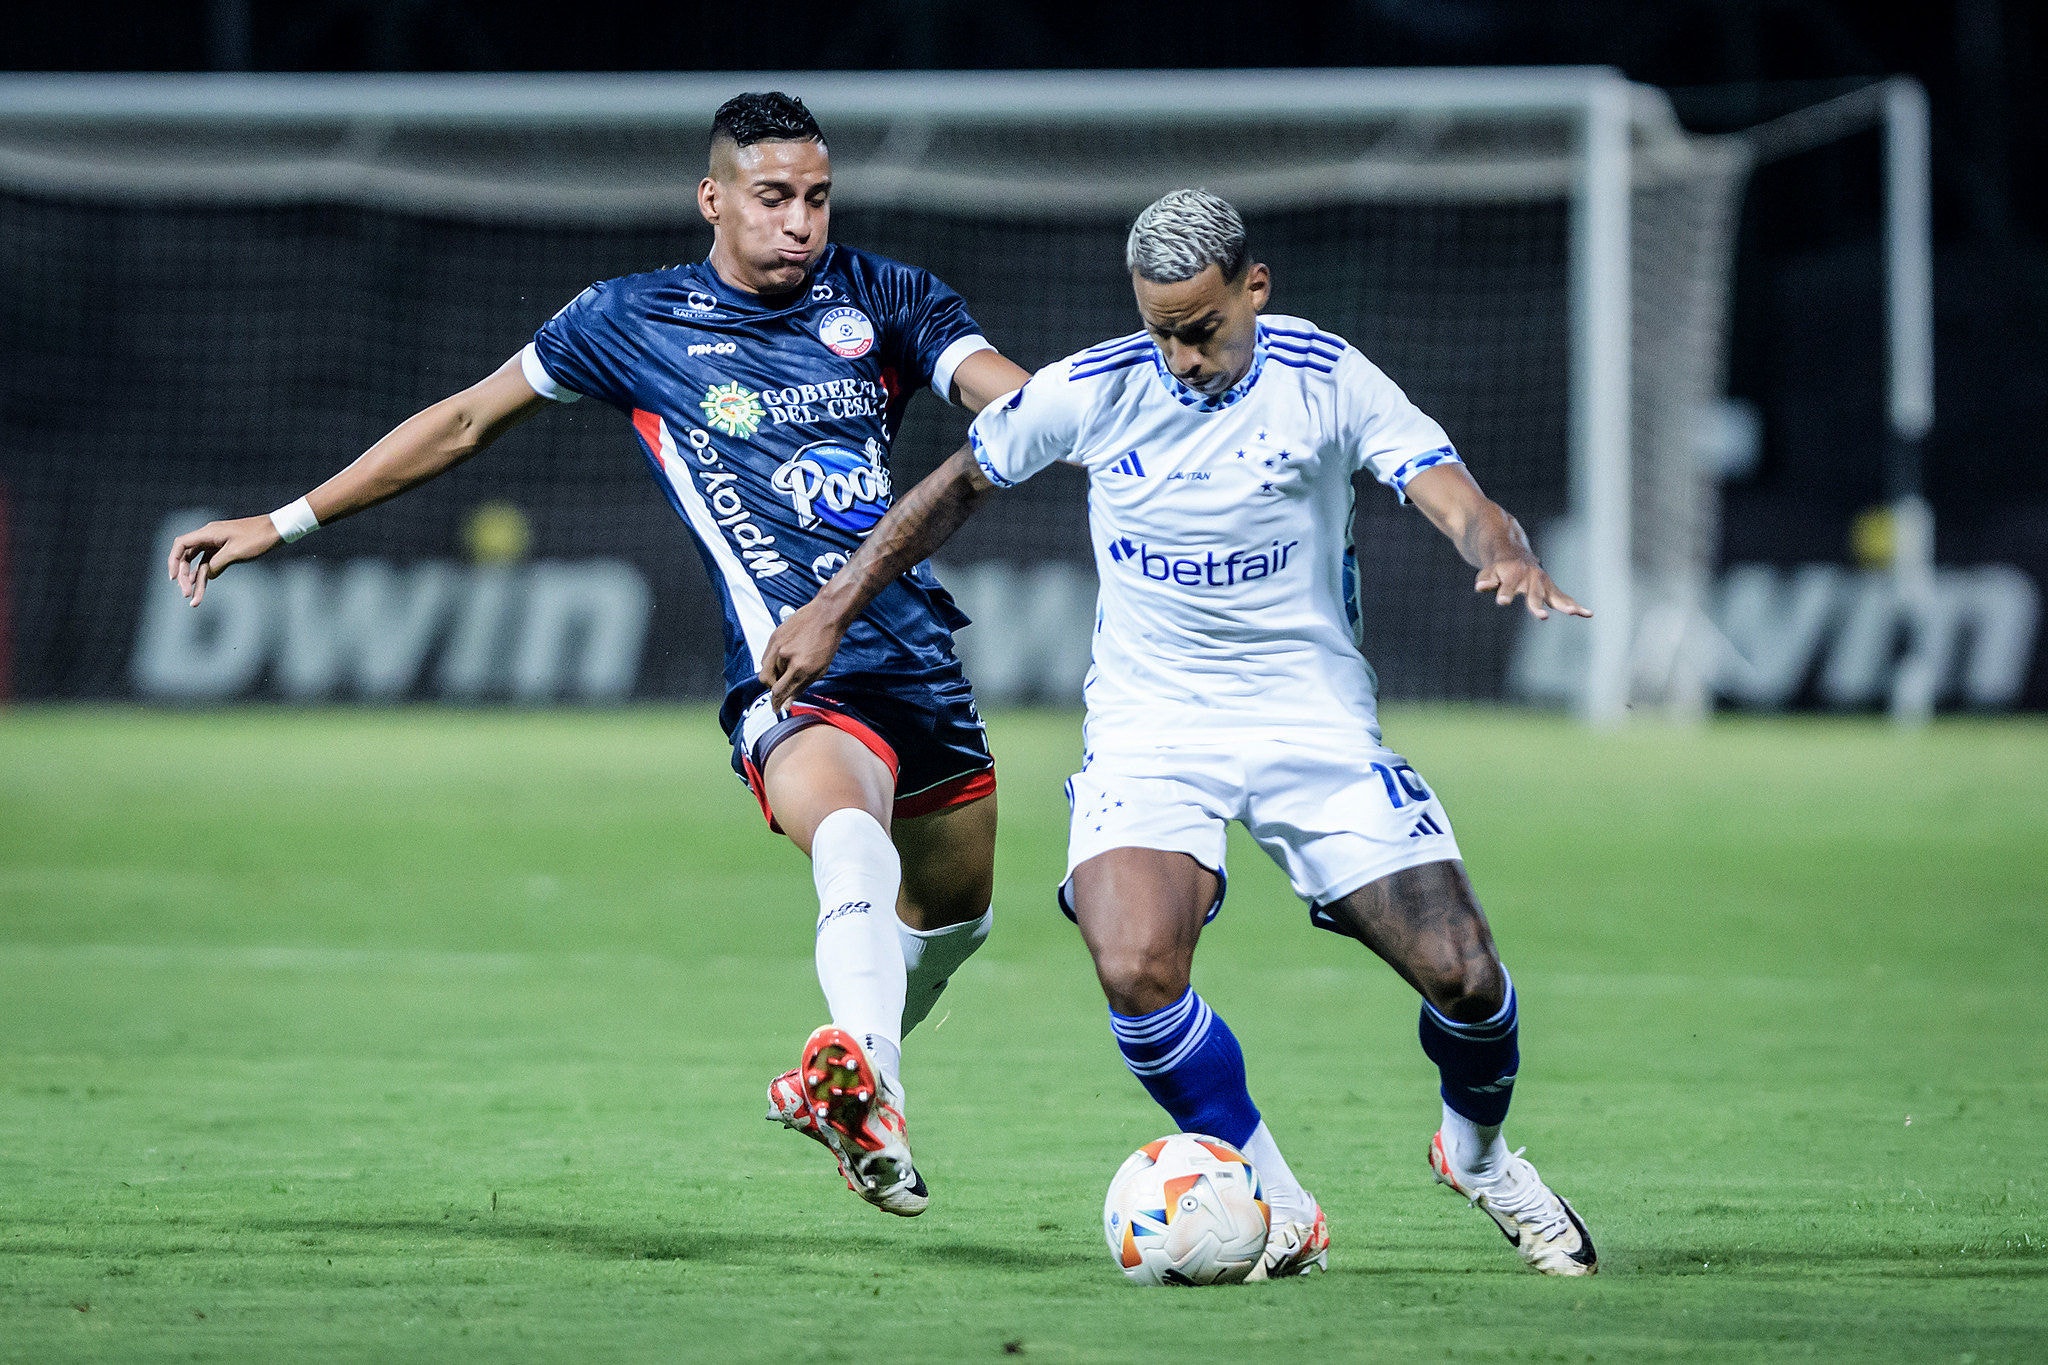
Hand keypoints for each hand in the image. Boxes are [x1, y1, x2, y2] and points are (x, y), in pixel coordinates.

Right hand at [167, 515, 281, 606]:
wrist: (277, 530)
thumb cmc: (258, 538)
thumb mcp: (235, 553)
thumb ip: (216, 564)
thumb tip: (205, 575)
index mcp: (208, 533)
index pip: (181, 544)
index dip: (173, 561)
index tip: (173, 578)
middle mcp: (209, 536)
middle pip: (187, 556)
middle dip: (184, 576)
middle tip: (186, 594)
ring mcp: (217, 542)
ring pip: (198, 561)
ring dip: (195, 579)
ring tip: (193, 598)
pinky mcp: (225, 548)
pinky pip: (210, 562)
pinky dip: (206, 574)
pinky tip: (203, 586)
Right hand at [758, 599, 849, 711]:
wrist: (825, 615)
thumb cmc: (827, 642)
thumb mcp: (820, 670)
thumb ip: (801, 687)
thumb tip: (787, 703)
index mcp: (800, 668)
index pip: (778, 692)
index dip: (776, 703)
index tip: (776, 708)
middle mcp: (786, 657)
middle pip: (768, 682)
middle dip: (774, 688)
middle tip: (783, 687)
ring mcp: (778, 646)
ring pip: (765, 669)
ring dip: (773, 674)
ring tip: (787, 669)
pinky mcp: (773, 637)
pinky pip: (765, 657)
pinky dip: (771, 662)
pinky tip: (783, 658)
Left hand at [1476, 557, 1590, 619]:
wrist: (1514, 554)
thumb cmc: (1498, 568)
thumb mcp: (1488, 572)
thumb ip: (1486, 580)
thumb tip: (1481, 587)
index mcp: (1514, 573)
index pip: (1508, 586)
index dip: (1504, 593)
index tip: (1502, 602)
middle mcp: (1532, 578)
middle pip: (1534, 593)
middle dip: (1537, 604)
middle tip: (1542, 617)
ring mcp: (1544, 583)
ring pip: (1555, 596)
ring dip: (1564, 605)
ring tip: (1574, 613)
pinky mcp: (1552, 589)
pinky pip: (1565, 598)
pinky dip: (1576, 606)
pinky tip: (1588, 614)